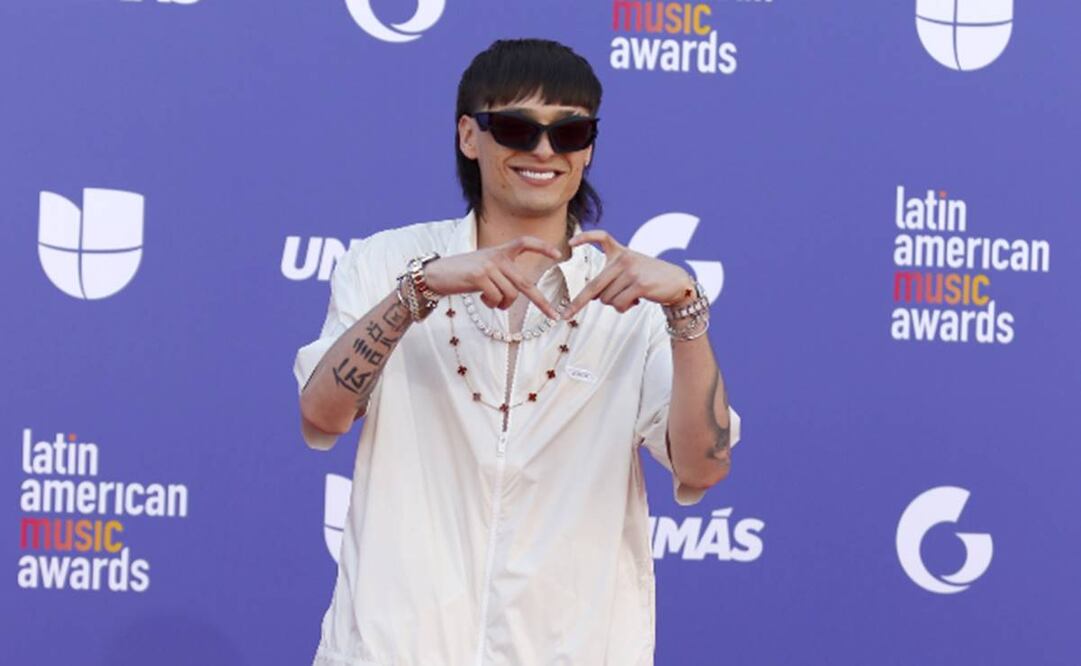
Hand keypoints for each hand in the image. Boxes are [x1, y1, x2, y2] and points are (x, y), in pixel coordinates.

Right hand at [423, 236, 563, 319]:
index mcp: (500, 252)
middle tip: (553, 316)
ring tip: (489, 301)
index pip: (524, 242)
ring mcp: (488, 266)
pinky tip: (481, 299)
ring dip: (501, 305)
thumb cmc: (462, 275)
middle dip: (541, 302)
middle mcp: (497, 257)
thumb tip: (517, 294)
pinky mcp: (479, 276)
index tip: (558, 255)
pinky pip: (496, 298)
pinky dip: (491, 304)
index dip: (542, 247)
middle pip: (525, 283)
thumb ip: (503, 274)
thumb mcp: (485, 267)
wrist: (436, 274)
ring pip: (510, 295)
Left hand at [562, 230, 694, 319]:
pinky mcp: (640, 285)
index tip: (570, 243)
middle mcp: (624, 259)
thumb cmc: (650, 278)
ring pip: (607, 299)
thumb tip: (593, 297)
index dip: (585, 238)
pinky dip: (623, 308)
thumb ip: (611, 278)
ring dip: (615, 304)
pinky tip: (636, 302)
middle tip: (566, 315)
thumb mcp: (630, 270)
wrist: (678, 282)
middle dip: (578, 303)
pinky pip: (619, 304)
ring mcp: (632, 271)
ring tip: (630, 297)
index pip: (602, 237)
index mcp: (621, 252)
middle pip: (594, 285)